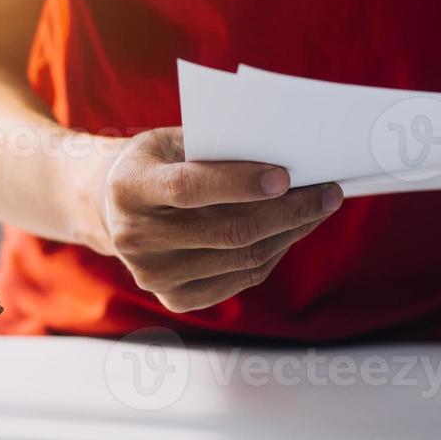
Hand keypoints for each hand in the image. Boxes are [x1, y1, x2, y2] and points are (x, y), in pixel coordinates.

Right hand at [92, 127, 341, 312]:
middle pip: (227, 229)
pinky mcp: (175, 298)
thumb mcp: (171, 141)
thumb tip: (286, 156)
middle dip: (287, 211)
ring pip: (242, 257)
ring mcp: (154, 275)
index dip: (240, 183)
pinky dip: (274, 254)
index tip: (286, 176)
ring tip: (319, 209)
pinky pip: (241, 278)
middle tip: (327, 192)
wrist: (112, 208)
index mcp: (130, 189)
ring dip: (290, 232)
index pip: (190, 188)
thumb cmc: (155, 163)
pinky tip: (292, 232)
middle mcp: (135, 238)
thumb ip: (215, 147)